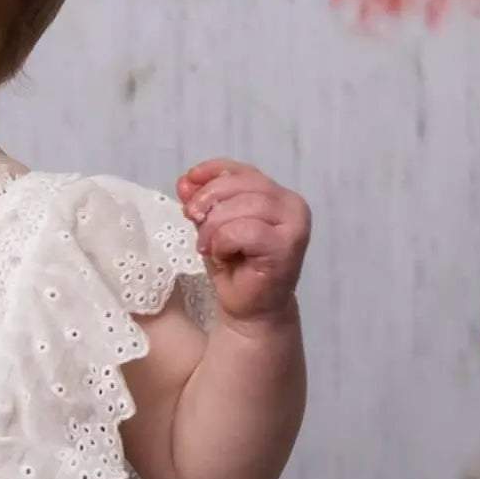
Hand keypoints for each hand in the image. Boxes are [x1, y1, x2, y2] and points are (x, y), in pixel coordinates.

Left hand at [177, 158, 310, 325]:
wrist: (249, 308)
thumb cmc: (234, 265)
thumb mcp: (212, 226)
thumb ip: (203, 202)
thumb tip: (185, 182)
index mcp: (276, 194)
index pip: (241, 170)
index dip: (212, 171)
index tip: (187, 183)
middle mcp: (291, 204)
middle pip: (241, 184)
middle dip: (209, 200)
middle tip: (192, 219)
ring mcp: (294, 224)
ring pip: (244, 205)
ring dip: (215, 226)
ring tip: (208, 246)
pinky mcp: (286, 246)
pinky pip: (246, 230)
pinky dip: (225, 241)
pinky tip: (222, 256)